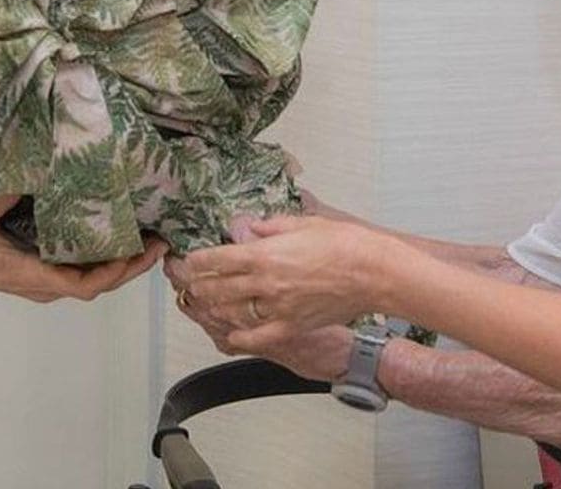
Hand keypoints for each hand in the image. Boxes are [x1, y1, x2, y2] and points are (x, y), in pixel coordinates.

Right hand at [0, 195, 167, 302]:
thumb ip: (0, 196)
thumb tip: (29, 169)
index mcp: (34, 277)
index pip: (85, 285)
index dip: (115, 272)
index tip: (139, 252)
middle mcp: (45, 285)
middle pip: (99, 285)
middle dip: (132, 267)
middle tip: (161, 242)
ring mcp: (46, 282)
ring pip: (94, 281)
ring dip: (123, 265)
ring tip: (150, 240)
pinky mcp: (44, 274)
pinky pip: (83, 273)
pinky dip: (106, 261)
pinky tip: (120, 239)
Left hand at [180, 215, 391, 344]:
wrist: (372, 271)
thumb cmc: (343, 243)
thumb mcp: (302, 223)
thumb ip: (270, 227)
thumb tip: (249, 227)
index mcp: (266, 254)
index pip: (219, 259)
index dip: (198, 261)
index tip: (188, 260)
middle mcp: (266, 283)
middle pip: (218, 288)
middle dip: (198, 285)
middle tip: (188, 282)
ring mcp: (277, 308)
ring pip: (232, 313)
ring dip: (213, 309)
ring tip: (203, 304)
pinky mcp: (291, 326)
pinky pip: (257, 338)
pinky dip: (239, 338)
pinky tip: (230, 334)